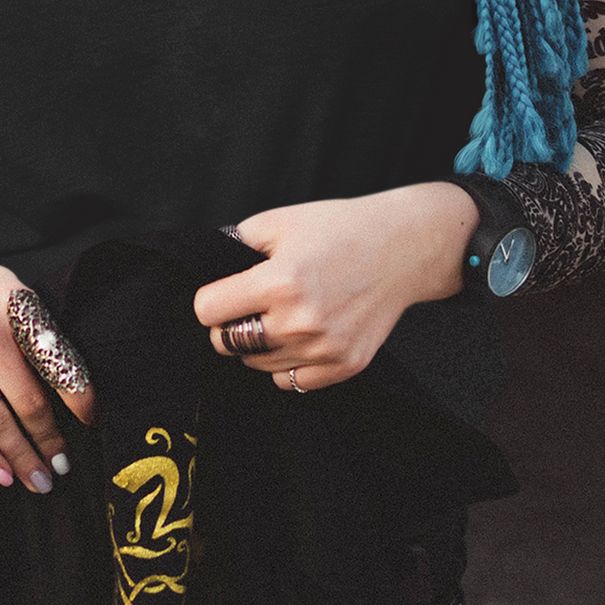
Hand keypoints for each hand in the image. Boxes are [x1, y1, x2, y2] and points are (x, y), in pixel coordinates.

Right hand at [0, 232, 96, 491]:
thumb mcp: (8, 289)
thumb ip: (35, 329)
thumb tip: (71, 384)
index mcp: (15, 305)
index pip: (58, 361)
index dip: (79, 399)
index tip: (92, 424)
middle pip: (28, 403)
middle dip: (49, 443)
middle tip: (62, 468)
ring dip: (20, 458)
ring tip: (37, 480)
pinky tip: (2, 474)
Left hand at [191, 183, 476, 392]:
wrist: (402, 248)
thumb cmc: (338, 228)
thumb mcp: (278, 222)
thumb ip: (233, 245)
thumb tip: (202, 268)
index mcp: (279, 282)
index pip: (208, 311)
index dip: (209, 298)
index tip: (223, 291)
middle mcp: (300, 322)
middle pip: (226, 343)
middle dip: (228, 323)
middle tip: (250, 302)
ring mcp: (324, 349)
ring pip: (255, 365)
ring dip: (257, 344)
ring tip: (280, 313)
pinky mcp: (344, 366)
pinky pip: (290, 382)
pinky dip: (285, 363)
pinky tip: (300, 334)